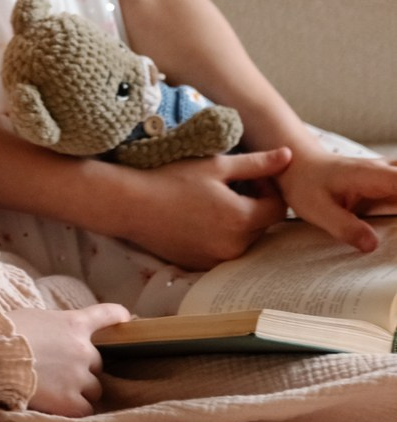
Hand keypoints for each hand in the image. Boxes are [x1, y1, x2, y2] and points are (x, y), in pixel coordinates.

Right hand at [8, 303, 129, 416]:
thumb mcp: (32, 318)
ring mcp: (78, 377)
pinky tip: (60, 408)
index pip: (105, 315)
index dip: (117, 317)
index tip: (127, 319)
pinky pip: (85, 410)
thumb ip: (53, 328)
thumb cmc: (4, 333)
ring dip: (81, 391)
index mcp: (73, 324)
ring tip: (57, 392)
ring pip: (94, 389)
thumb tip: (54, 338)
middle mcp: (83, 350)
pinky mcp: (70, 402)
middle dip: (83, 368)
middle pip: (97, 363)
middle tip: (61, 373)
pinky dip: (75, 410)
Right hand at [116, 149, 289, 268]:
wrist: (131, 204)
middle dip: (255, 205)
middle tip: (231, 185)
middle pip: (262, 226)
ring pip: (244, 240)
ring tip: (215, 201)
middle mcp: (234, 246)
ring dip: (239, 222)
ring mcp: (216, 259)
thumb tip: (289, 156)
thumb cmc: (172, 178)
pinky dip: (221, 236)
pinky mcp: (200, 265)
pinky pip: (223, 251)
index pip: (278, 209)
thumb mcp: (217, 165)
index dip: (270, 190)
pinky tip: (200, 217)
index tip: (250, 177)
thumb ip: (257, 163)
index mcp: (242, 219)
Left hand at [276, 147, 396, 251]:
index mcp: (370, 176)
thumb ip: (345, 227)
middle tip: (396, 222)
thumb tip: (372, 245)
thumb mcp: (317, 210)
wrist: (297, 164)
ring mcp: (387, 174)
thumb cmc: (305, 185)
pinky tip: (393, 222)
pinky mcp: (387, 181)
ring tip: (395, 225)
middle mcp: (384, 171)